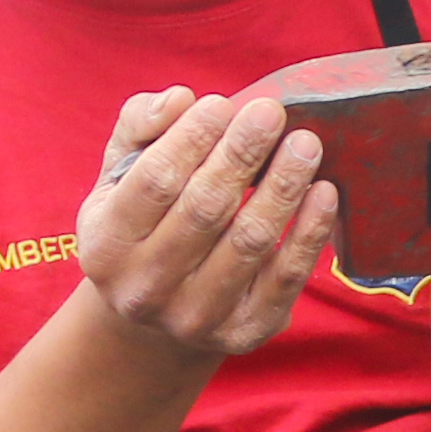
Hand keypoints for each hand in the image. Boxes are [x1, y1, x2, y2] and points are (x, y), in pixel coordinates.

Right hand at [78, 88, 338, 365]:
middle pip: (205, 209)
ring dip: (283, 185)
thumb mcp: (120, 175)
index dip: (191, 139)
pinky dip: (309, 232)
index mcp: (106, 246)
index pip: (154, 181)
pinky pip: (286, 277)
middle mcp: (145, 290)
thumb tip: (179, 99)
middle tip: (272, 112)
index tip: (223, 104)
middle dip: (242, 154)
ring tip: (306, 143)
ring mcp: (196, 318)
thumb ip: (139, 127)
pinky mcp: (246, 332)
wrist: (160, 313)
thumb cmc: (144, 222)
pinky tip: (324, 192)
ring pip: (250, 240)